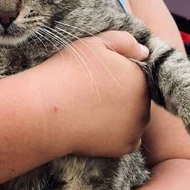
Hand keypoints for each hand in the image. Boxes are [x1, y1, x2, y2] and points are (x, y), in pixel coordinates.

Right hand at [36, 31, 150, 157]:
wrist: (45, 111)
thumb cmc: (65, 74)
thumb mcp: (94, 43)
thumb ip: (124, 42)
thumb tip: (144, 52)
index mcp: (139, 76)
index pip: (134, 76)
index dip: (114, 77)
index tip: (93, 80)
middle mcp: (144, 103)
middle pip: (135, 100)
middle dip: (119, 98)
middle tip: (90, 98)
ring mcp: (136, 127)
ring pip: (132, 121)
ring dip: (118, 118)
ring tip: (90, 114)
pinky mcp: (125, 147)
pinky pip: (125, 141)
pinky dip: (113, 137)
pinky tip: (93, 129)